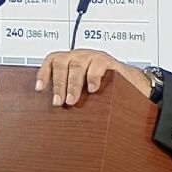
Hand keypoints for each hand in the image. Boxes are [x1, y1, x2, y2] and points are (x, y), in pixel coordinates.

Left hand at [35, 49, 151, 105]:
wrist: (131, 83)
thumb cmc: (104, 88)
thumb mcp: (83, 90)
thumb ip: (70, 94)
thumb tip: (55, 115)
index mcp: (70, 61)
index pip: (52, 61)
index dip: (43, 73)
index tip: (39, 89)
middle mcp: (79, 56)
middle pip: (62, 64)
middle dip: (58, 84)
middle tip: (58, 102)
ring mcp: (92, 56)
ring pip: (77, 65)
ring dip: (73, 84)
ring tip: (72, 100)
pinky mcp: (107, 61)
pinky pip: (97, 65)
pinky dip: (93, 77)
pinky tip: (92, 89)